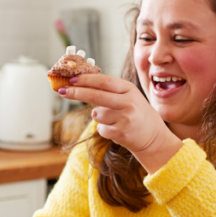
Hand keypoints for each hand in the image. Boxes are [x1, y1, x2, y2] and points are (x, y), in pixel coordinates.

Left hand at [58, 74, 181, 173]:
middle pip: (96, 95)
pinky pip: (101, 128)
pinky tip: (117, 129)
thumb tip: (81, 82)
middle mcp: (128, 102)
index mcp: (129, 89)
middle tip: (62, 90)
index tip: (71, 79)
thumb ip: (110, 90)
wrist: (153, 137)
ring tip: (114, 119)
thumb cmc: (137, 113)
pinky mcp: (121, 133)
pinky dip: (104, 128)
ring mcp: (125, 118)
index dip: (86, 79)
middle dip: (76, 92)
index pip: (104, 81)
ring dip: (98, 116)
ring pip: (96, 113)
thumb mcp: (129, 96)